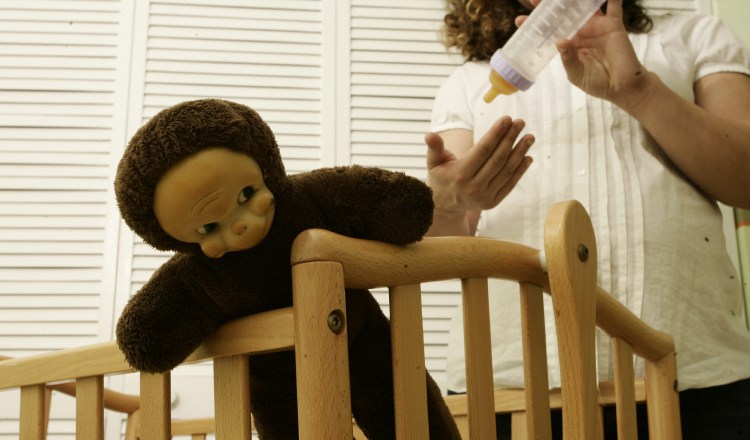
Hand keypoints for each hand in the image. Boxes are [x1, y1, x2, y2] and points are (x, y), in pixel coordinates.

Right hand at [425, 116, 533, 213]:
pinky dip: (520, 170)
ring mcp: (484, 197)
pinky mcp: (492, 203)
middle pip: (497, 159)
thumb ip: (434, 147)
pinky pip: (510, 184)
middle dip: (510, 139)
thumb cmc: (440, 178)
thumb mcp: (433, 162)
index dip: (496, 134)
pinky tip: (527, 156)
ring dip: (520, 152)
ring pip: (506, 171)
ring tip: (529, 137)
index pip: (483, 150)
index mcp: (460, 174)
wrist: (444, 206)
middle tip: (520, 123)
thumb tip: (429, 134)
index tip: (507, 119)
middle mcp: (473, 187)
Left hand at [518, 0, 651, 107]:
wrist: (621, 87)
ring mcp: (596, 27)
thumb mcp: (576, 73)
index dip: (536, 25)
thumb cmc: (596, 83)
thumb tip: (560, 41)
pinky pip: (614, 6)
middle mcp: (581, 32)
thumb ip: (568, 58)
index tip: (519, 21)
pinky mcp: (613, 25)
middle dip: (550, 5)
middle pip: (563, 14)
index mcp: (569, 44)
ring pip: (583, 6)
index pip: (550, 31)